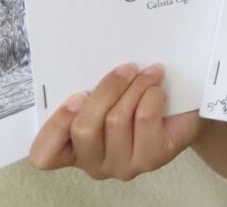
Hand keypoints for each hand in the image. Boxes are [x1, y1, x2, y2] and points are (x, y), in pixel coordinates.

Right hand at [28, 63, 202, 179]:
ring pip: (116, 120)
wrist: (183, 112)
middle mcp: (94, 163)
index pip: (44, 154)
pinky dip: (151, 95)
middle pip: (84, 129)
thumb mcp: (107, 95)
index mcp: (73, 149)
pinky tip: (158, 88)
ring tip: (149, 73)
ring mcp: (123, 166)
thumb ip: (90, 91)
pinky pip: (144, 119)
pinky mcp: (152, 158)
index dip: (57, 124)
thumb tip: (90, 60)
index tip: (78, 94)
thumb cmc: (137, 100)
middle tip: (125, 69)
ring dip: (134, 87)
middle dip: (105, 91)